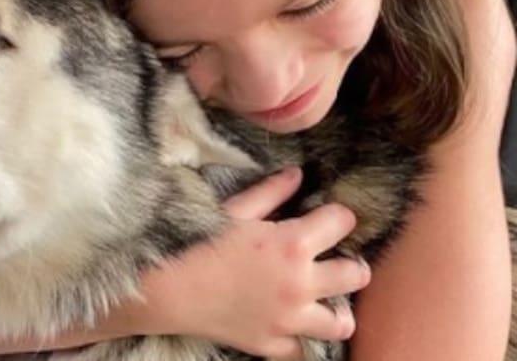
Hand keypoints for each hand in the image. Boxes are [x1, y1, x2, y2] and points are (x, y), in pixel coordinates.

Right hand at [129, 167, 370, 358]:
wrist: (164, 289)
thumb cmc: (196, 243)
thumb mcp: (234, 211)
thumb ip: (272, 192)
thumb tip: (298, 175)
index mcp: (293, 244)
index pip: (342, 222)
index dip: (336, 215)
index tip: (327, 217)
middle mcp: (299, 284)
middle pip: (355, 275)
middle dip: (349, 263)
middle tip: (333, 259)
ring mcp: (287, 320)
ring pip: (341, 322)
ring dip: (335, 307)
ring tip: (321, 297)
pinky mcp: (269, 344)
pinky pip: (299, 347)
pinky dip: (296, 334)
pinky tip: (283, 319)